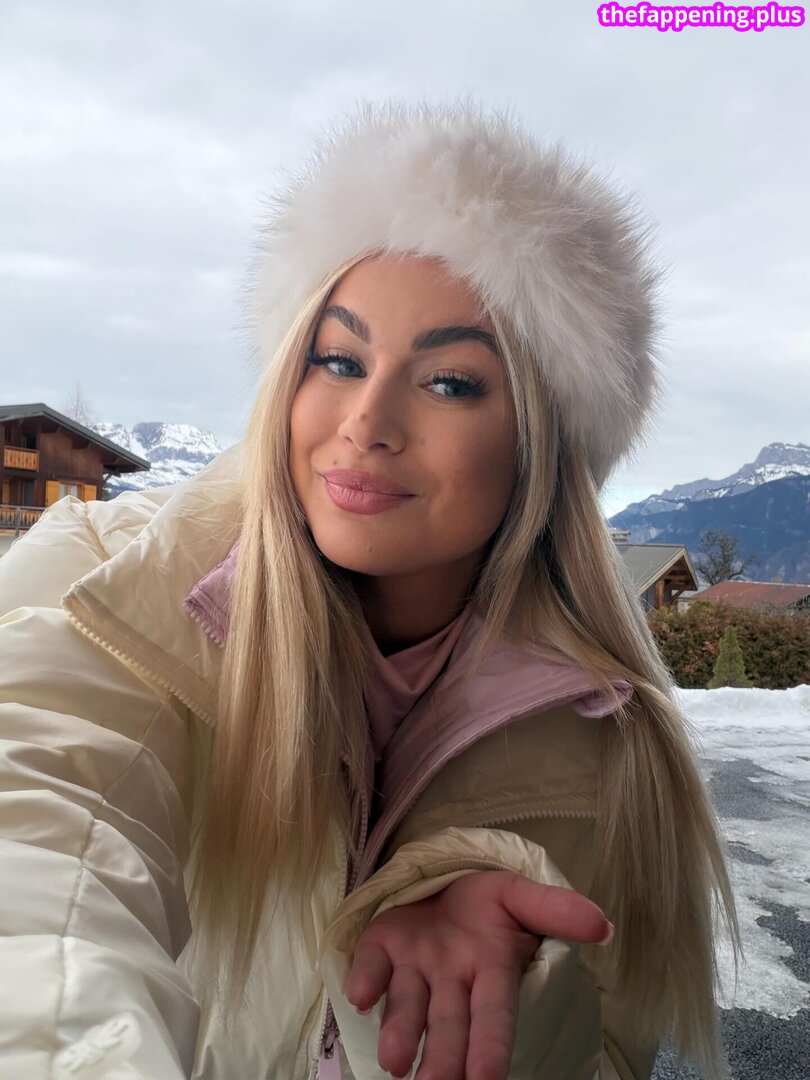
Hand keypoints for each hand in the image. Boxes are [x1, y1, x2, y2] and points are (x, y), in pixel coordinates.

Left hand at [345, 870, 611, 1079]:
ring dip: (401, 1032)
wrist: (443, 880)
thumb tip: (603, 927)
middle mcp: (450, 979)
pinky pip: (370, 964)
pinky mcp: (381, 946)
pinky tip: (359, 995)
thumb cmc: (486, 901)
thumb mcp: (520, 896)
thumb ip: (556, 911)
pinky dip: (364, 979)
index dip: (491, 1047)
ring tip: (394, 1062)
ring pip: (408, 1006)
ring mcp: (414, 966)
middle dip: (443, 1061)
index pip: (495, 1015)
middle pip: (448, 1025)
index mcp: (490, 969)